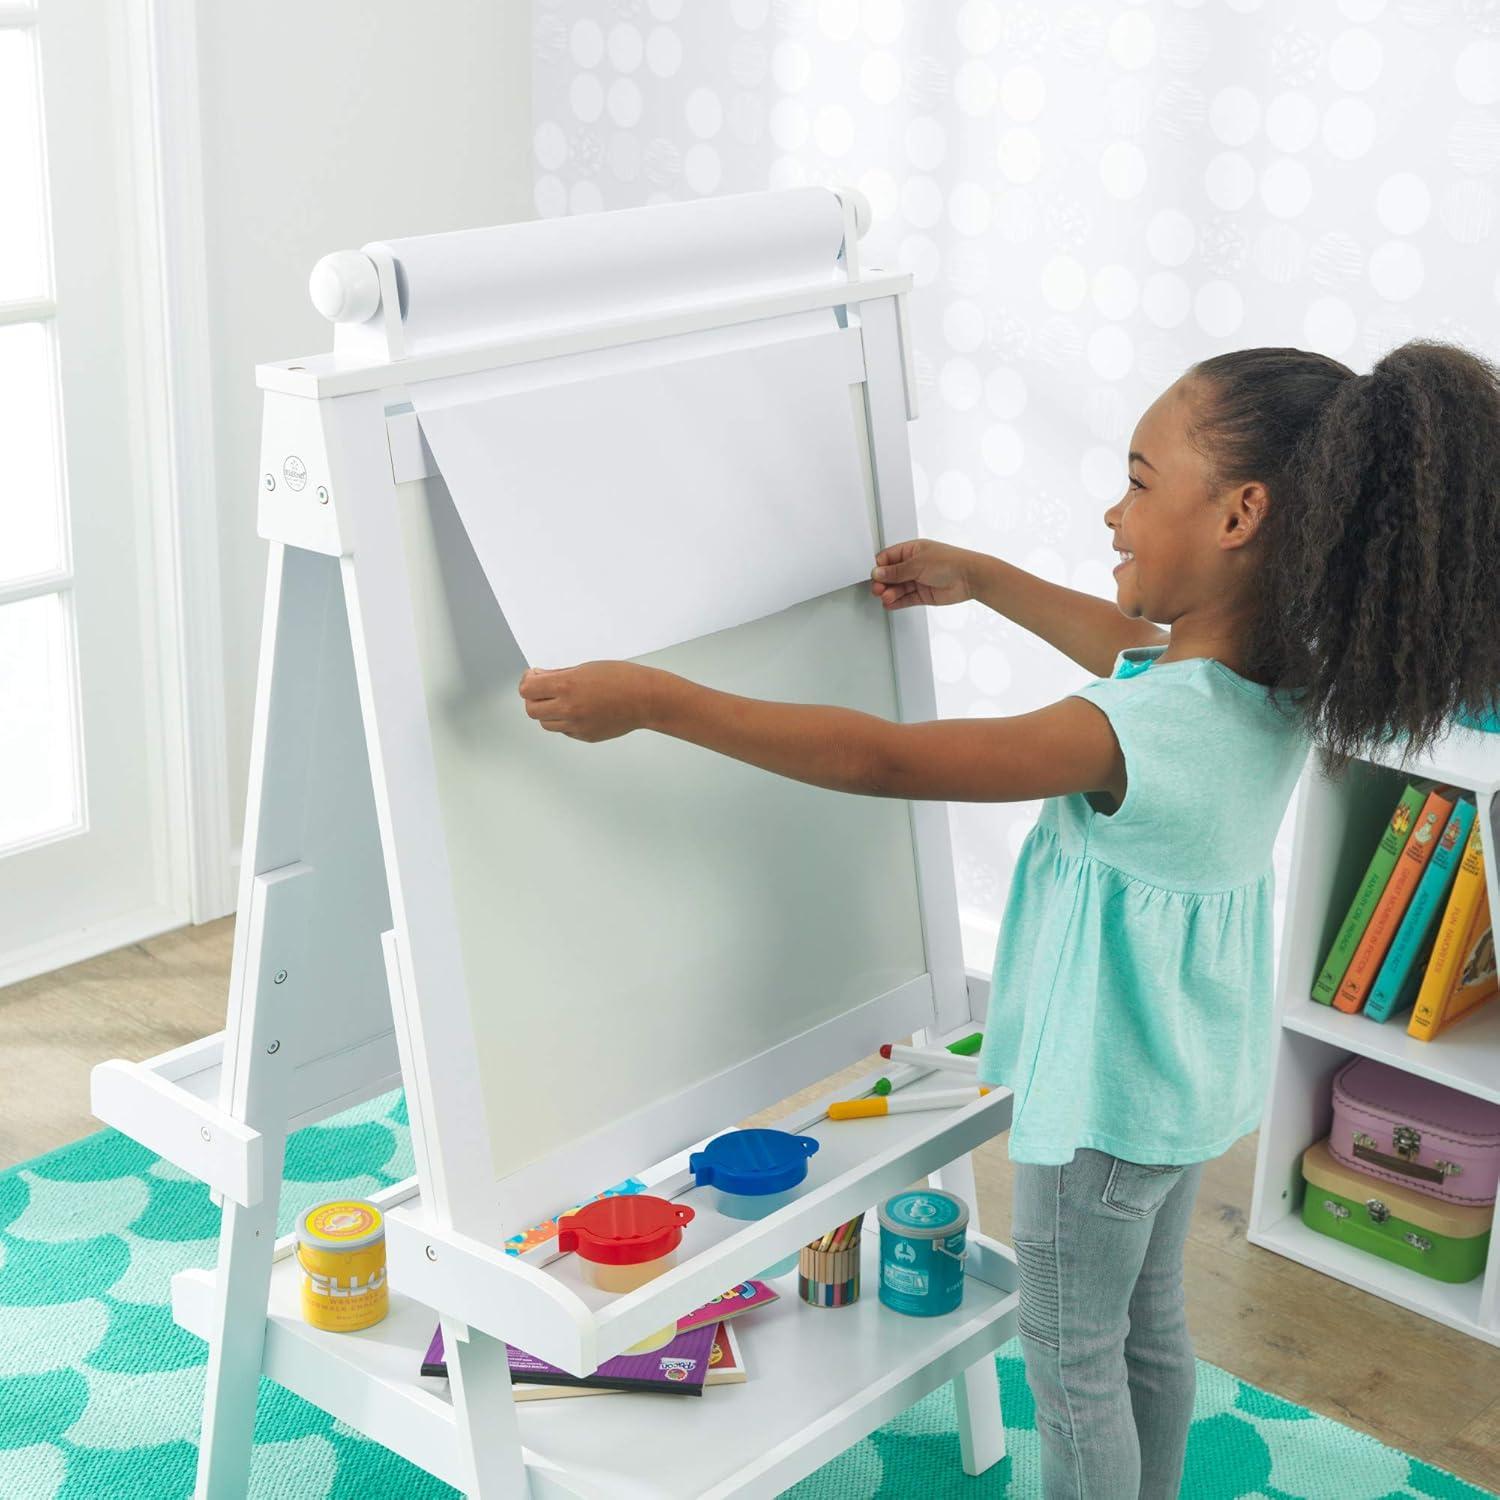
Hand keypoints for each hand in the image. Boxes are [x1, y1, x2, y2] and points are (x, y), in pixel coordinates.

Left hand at [517, 661, 661, 741]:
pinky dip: (564, 721)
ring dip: (547, 711)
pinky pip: (564, 730)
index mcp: (567, 686)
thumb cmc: (622, 678)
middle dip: (533, 698)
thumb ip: (559, 675)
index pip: (527, 689)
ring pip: (545, 723)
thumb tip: (539, 678)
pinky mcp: (585, 736)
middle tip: (543, 689)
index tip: (534, 676)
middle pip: (531, 709)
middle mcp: (569, 708)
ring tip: (562, 700)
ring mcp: (577, 725)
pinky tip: (578, 709)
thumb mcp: (586, 668)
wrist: (647, 699)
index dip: (528, 681)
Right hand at [869, 539, 974, 609]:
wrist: (969, 577)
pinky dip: (897, 602)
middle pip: (891, 575)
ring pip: (897, 588)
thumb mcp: (917, 563)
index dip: (880, 567)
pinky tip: (890, 604)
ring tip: (887, 598)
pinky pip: (906, 599)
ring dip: (889, 593)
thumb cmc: (950, 562)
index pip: (888, 558)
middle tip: (879, 589)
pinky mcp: (923, 594)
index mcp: (912, 550)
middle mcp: (914, 565)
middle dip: (883, 583)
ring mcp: (918, 580)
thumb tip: (878, 572)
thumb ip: (896, 571)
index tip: (876, 576)